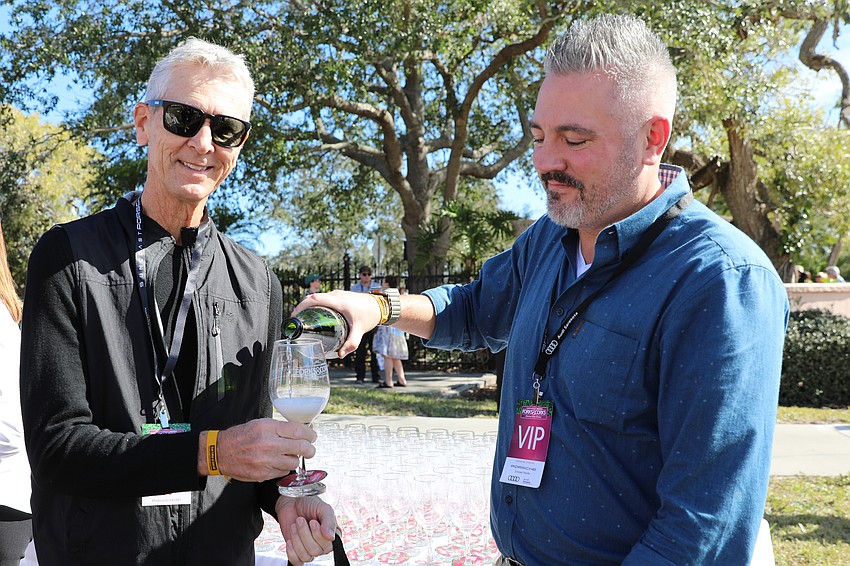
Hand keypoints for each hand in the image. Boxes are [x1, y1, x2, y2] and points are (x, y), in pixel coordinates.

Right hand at [201, 419, 316, 481]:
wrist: (220, 452)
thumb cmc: (241, 436)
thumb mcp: (261, 424)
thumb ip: (281, 427)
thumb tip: (304, 430)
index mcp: (268, 428)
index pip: (298, 430)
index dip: (310, 434)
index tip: (312, 436)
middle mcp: (268, 444)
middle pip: (301, 447)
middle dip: (310, 449)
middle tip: (310, 449)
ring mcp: (265, 461)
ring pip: (294, 462)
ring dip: (295, 459)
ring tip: (289, 455)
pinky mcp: (262, 474)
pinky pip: (282, 472)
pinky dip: (283, 468)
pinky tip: (277, 463)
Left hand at [275, 495, 337, 565]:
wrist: (292, 502)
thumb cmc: (309, 504)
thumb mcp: (323, 508)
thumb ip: (329, 521)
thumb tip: (331, 537)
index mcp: (332, 534)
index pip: (329, 545)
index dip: (319, 536)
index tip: (313, 521)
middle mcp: (322, 544)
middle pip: (316, 551)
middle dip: (305, 534)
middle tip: (300, 520)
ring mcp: (310, 549)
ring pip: (306, 556)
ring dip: (297, 539)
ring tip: (294, 525)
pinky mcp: (297, 552)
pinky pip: (297, 562)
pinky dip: (292, 552)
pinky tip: (290, 541)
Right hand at [293, 290, 381, 356]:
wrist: (381, 305)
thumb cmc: (370, 315)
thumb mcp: (359, 330)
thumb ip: (351, 343)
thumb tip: (340, 355)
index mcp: (338, 301)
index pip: (314, 299)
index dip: (302, 305)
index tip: (295, 315)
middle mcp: (336, 295)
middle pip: (313, 297)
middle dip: (303, 307)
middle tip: (297, 320)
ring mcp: (338, 294)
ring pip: (319, 297)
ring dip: (310, 305)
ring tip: (305, 319)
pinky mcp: (341, 295)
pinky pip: (325, 298)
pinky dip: (317, 304)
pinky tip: (317, 315)